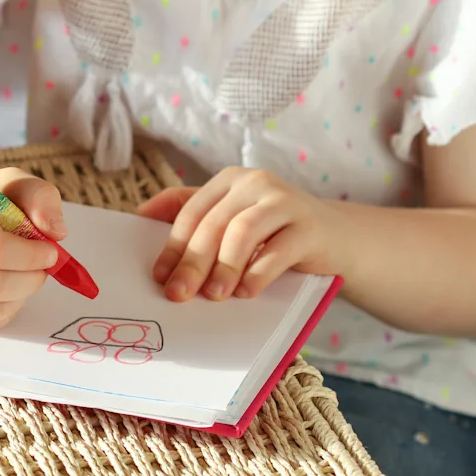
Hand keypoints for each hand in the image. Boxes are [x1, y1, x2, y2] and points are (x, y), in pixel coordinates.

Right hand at [0, 167, 65, 330]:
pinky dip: (11, 307)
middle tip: (44, 266)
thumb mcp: (14, 184)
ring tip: (25, 273)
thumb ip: (40, 198)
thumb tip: (55, 233)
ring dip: (23, 294)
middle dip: (32, 278)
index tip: (50, 250)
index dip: (32, 255)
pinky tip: (9, 286)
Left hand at [136, 167, 346, 301]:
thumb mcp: (232, 219)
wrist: (336, 237)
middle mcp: (255, 182)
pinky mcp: (310, 226)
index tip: (160, 277)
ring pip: (242, 232)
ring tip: (215, 295)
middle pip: (213, 224)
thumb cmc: (272, 232)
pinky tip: (246, 291)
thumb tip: (139, 216)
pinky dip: (258, 273)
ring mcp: (285, 201)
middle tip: (179, 294)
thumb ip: (192, 214)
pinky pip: (278, 250)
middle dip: (192, 262)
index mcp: (229, 180)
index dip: (172, 246)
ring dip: (223, 267)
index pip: (190, 212)